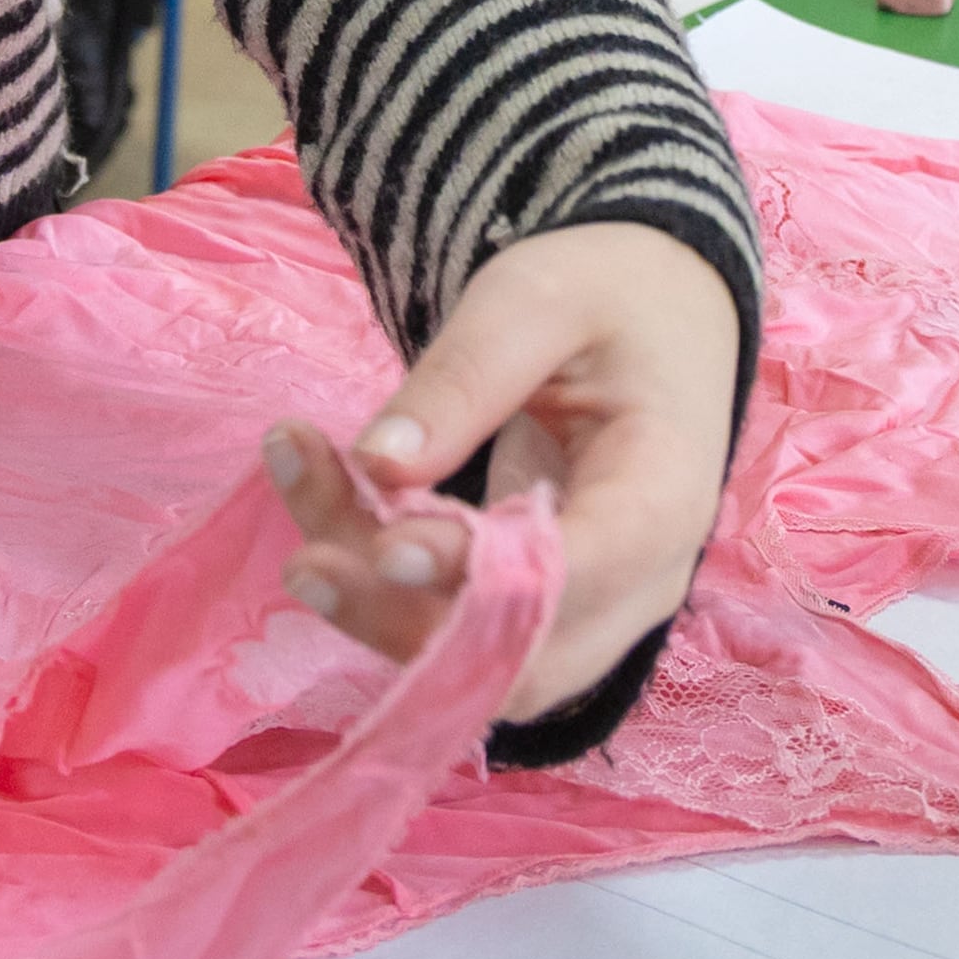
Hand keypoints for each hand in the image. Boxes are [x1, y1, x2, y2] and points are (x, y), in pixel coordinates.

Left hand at [263, 220, 740, 721]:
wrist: (660, 312)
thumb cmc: (610, 296)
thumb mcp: (539, 301)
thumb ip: (464, 378)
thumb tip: (377, 462)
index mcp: (660, 496)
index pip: (576, 574)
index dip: (477, 580)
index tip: (382, 546)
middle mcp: (638, 582)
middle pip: (516, 658)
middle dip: (397, 618)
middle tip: (303, 556)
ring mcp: (592, 608)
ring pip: (470, 662)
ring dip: (369, 602)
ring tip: (298, 476)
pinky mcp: (539, 606)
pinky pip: (454, 633)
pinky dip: (377, 586)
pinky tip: (320, 488)